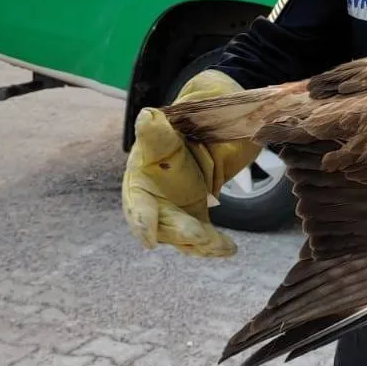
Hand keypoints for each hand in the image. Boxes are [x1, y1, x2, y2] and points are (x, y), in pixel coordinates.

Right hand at [120, 69, 261, 257]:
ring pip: (184, 236)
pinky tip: (230, 249)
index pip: (136, 203)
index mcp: (142, 172)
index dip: (141, 222)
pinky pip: (202, 236)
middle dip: (180, 231)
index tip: (148, 239)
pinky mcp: (195, 215)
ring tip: (223, 246)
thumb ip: (161, 126)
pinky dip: (215, 245)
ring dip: (201, 243)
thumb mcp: (176, 118)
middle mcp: (154, 195)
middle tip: (199, 234)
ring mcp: (174, 208)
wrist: (212, 122)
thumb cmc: (189, 116)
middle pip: (162, 224)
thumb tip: (146, 118)